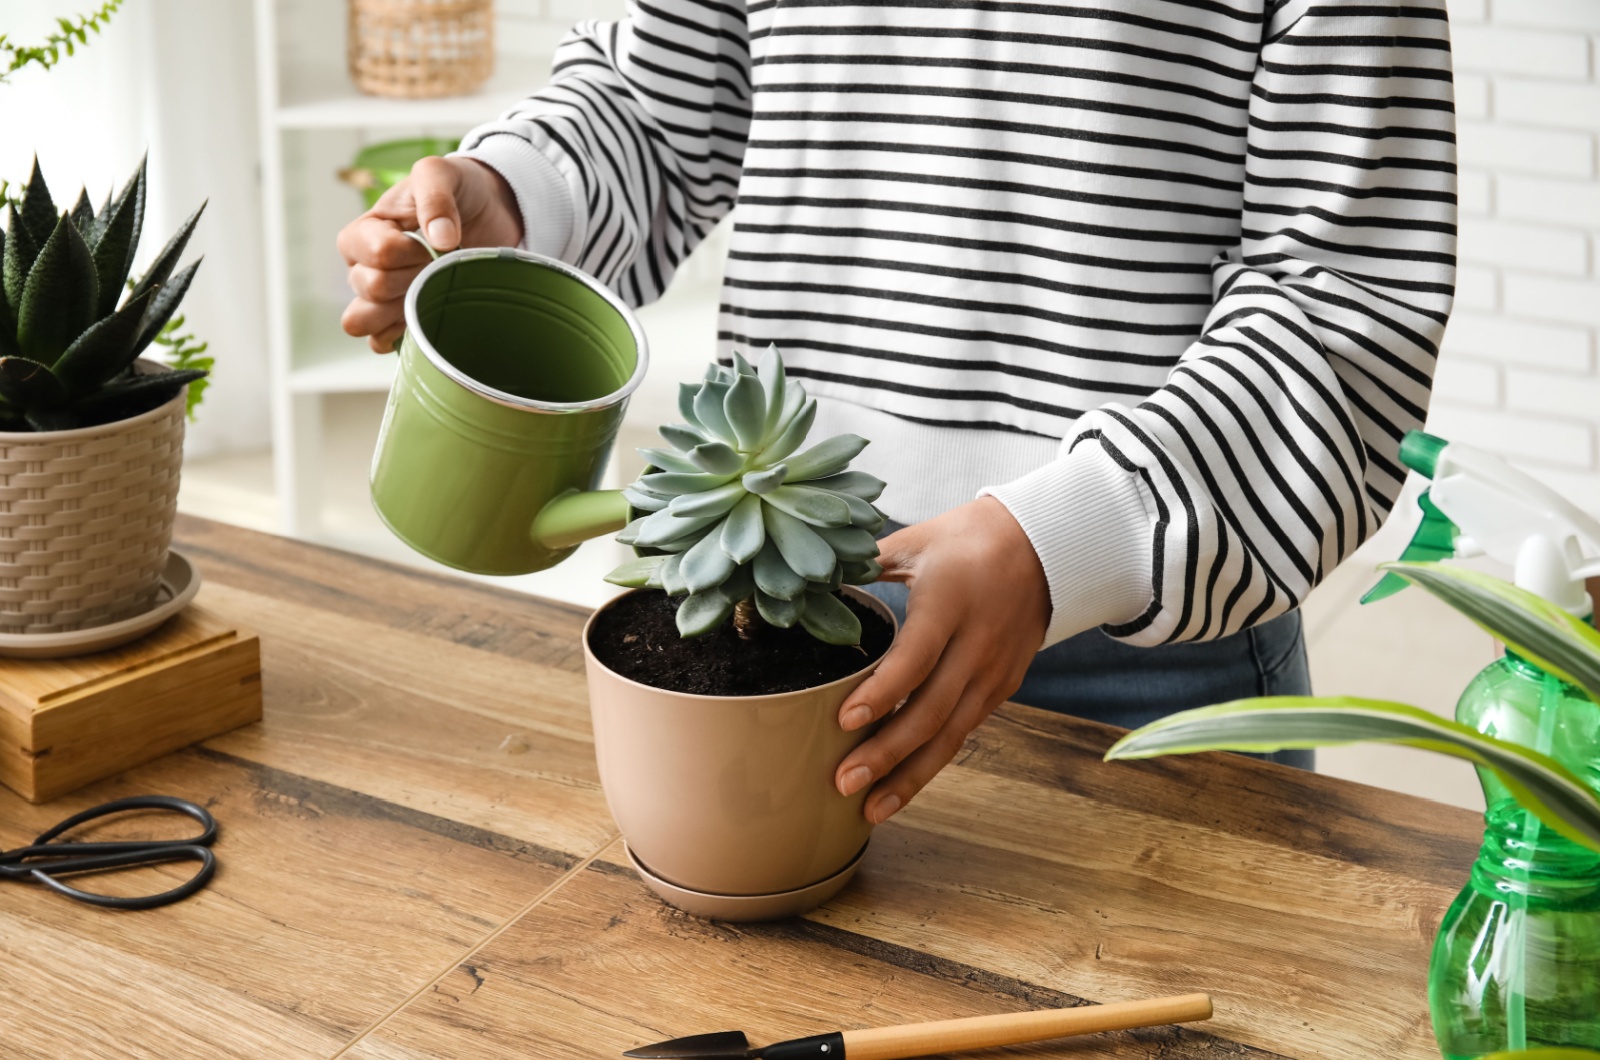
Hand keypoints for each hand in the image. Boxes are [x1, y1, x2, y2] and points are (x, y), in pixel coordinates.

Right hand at [337, 155, 522, 352]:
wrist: (487, 210)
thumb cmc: (457, 189)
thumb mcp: (442, 174)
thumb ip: (435, 197)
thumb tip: (440, 238)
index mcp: (366, 231)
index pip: (371, 252)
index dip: (406, 252)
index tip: (433, 242)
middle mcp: (364, 265)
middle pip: (369, 288)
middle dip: (411, 279)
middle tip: (438, 265)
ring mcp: (382, 297)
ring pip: (363, 321)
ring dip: (399, 312)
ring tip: (430, 291)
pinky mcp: (402, 319)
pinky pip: (380, 342)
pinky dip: (401, 337)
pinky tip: (428, 317)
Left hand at [835, 497, 1049, 823]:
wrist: (1046, 545)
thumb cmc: (968, 538)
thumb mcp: (916, 541)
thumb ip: (864, 563)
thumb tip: (808, 581)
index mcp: (951, 602)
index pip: (916, 658)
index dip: (882, 693)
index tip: (843, 720)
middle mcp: (977, 644)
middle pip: (932, 711)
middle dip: (887, 754)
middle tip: (843, 782)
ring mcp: (994, 671)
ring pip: (952, 735)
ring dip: (909, 775)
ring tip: (869, 808)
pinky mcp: (1003, 687)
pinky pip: (964, 731)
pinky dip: (931, 762)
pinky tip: (900, 785)